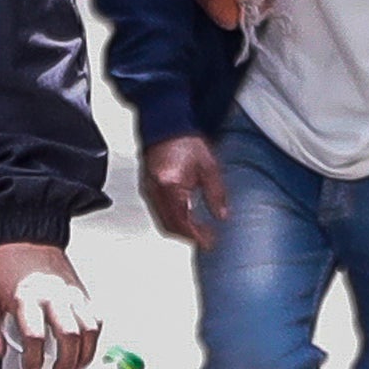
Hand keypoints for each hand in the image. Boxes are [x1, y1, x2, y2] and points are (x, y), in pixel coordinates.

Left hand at [0, 242, 100, 368]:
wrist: (26, 238)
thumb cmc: (6, 267)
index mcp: (26, 299)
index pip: (35, 337)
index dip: (34, 360)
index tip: (30, 368)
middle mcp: (53, 296)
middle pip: (69, 337)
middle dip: (66, 362)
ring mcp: (71, 294)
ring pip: (89, 330)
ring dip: (85, 354)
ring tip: (75, 367)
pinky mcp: (82, 292)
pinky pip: (96, 319)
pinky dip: (95, 337)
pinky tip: (86, 348)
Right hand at [141, 133, 229, 250]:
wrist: (166, 125)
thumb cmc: (185, 141)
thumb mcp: (208, 167)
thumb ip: (216, 193)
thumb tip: (221, 215)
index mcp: (170, 185)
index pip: (182, 221)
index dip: (196, 236)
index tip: (209, 242)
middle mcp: (155, 191)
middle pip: (169, 226)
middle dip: (189, 236)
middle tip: (206, 238)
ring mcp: (148, 191)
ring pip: (162, 222)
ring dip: (180, 230)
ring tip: (199, 230)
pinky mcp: (147, 189)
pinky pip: (158, 212)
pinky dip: (172, 220)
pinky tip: (186, 216)